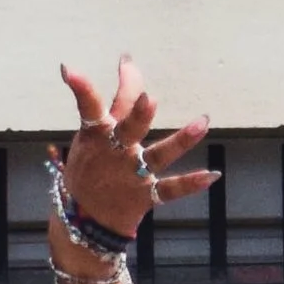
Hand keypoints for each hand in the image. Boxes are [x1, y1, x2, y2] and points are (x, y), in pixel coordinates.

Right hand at [55, 56, 216, 239]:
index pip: (89, 105)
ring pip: (159, 155)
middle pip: (130, 128)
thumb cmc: (91, 167)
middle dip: (139, 114)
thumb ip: (116, 104)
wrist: (83, 219)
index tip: (72, 70)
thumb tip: (129, 63)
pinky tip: (212, 175)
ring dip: (181, 140)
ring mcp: (133, 174)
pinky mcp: (146, 195)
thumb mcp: (92, 137)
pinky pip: (171, 189)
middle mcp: (117, 152)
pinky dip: (191, 183)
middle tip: (149, 99)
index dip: (81, 86)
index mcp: (97, 134)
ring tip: (203, 122)